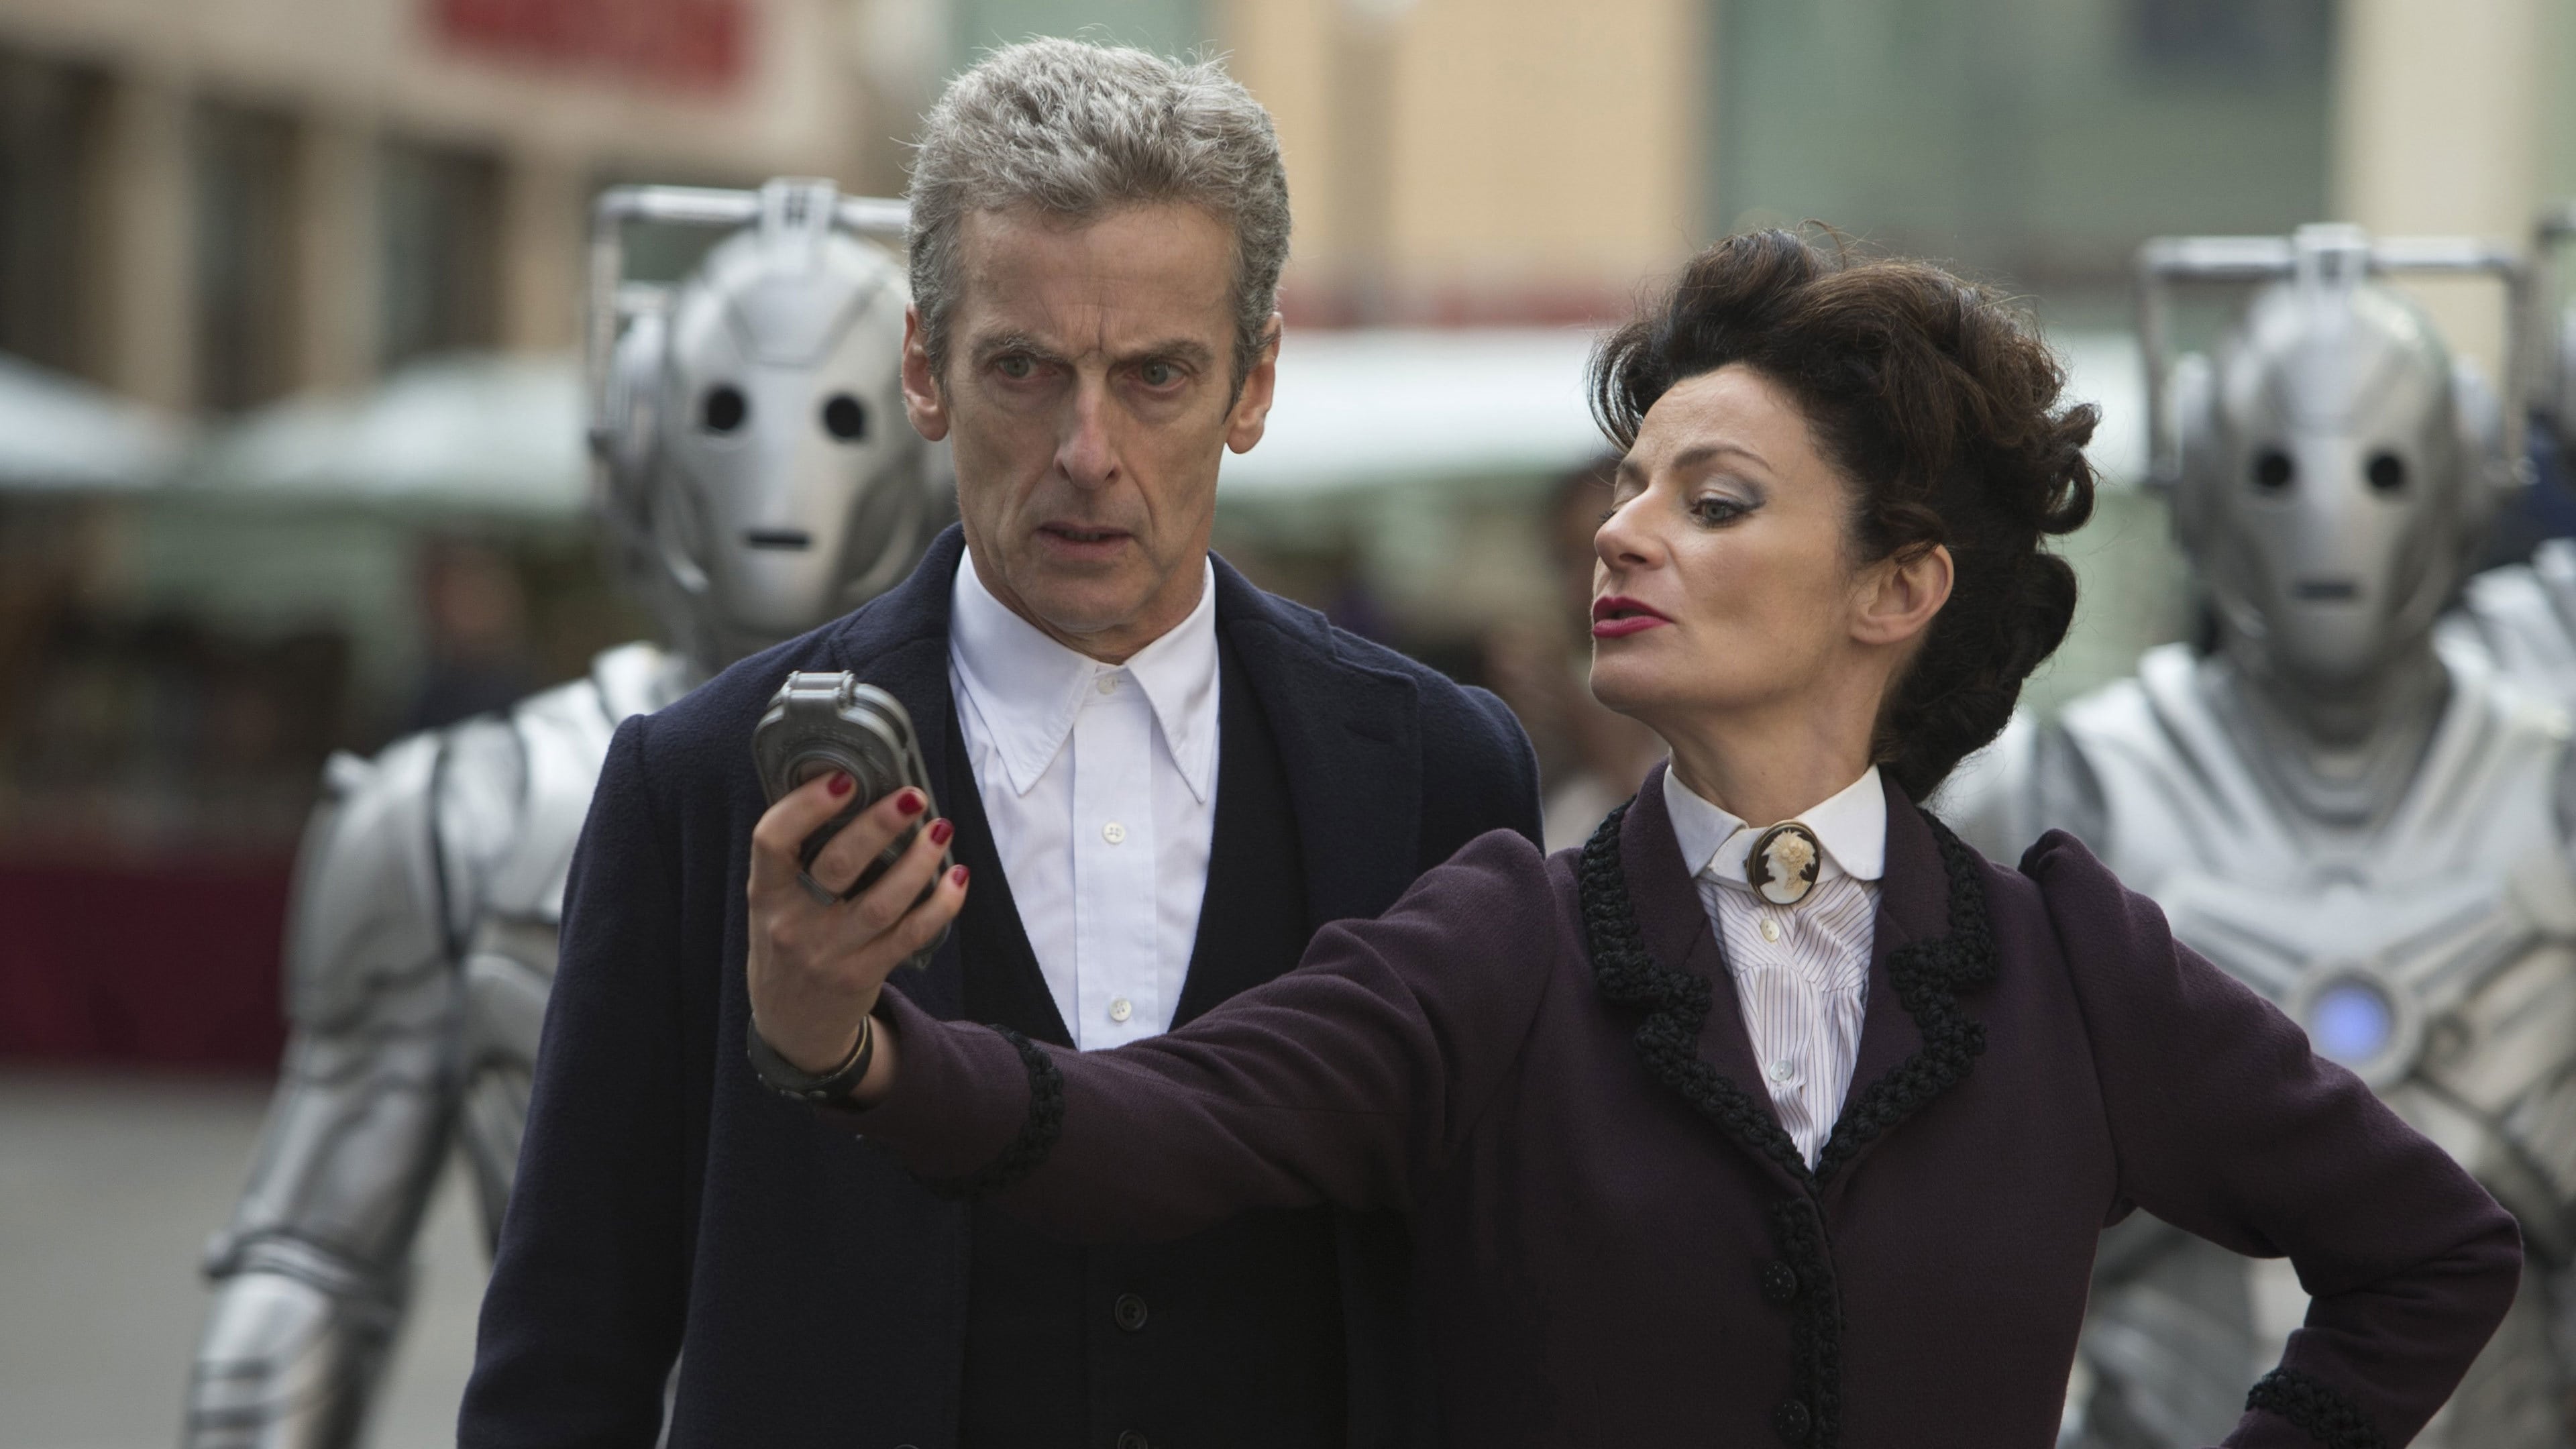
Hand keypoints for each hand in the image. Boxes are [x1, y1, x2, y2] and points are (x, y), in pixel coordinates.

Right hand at [746, 774, 968, 1073]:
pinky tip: (956, 879)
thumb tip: (855, 790)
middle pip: (838, 865)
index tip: (844, 779)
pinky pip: (910, 935)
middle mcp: (792, 923)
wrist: (791, 1024)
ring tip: (941, 830)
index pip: (772, 840)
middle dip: (879, 824)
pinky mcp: (863, 975)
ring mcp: (828, 953)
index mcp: (764, 893)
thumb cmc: (789, 941)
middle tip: (912, 796)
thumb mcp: (774, 902)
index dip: (806, 805)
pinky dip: (940, 905)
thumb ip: (800, 859)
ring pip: (883, 901)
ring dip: (919, 862)